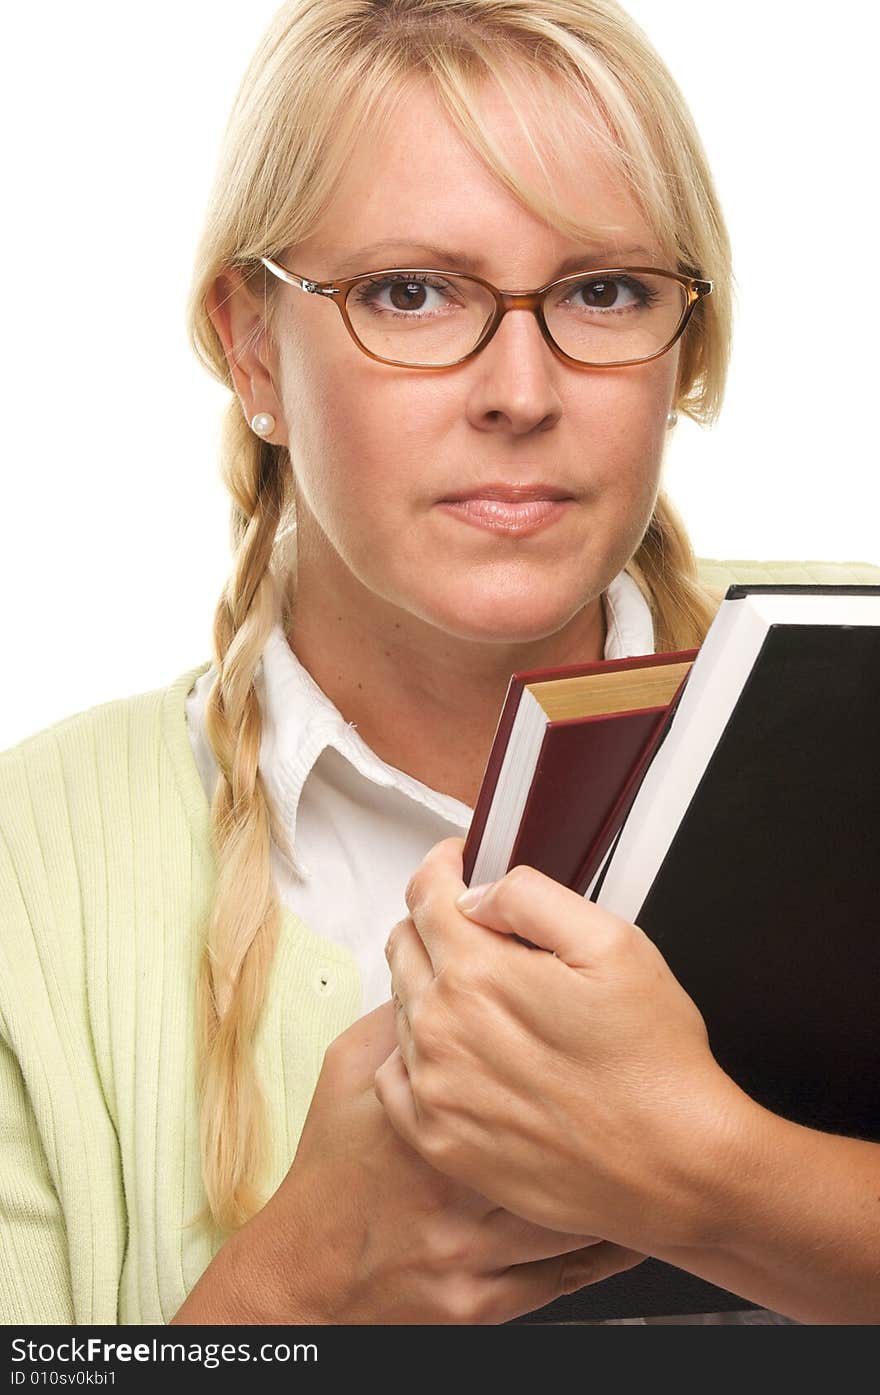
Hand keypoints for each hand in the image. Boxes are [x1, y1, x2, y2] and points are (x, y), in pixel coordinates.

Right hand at [224, 1000, 644, 1323]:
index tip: (581, 1019)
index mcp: (420, 1114)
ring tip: (645, 1149)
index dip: (550, 1031)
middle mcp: (445, 1183)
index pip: (501, 1055)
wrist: (309, 1272)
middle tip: (634, 1085)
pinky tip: (630, 1222)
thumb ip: (399, 1018)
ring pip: (569, 1207)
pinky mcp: (480, 1299)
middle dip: (596, 1105)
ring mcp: (465, 1247)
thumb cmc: (331, 1169)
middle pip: (551, 1129)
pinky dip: (605, 1247)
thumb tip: (450, 968)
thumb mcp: (345, 1073)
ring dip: (614, 1179)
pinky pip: (563, 1272)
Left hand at [375, 838, 745, 1255]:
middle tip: (479, 929)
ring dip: (431, 987)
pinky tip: (463, 1053)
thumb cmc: (654, 1061)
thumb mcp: (613, 944)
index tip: (457, 864)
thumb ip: (531, 898)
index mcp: (476, 974)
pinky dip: (418, 1053)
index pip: (425, 896)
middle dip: (435, 923)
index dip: (441, 868)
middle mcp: (441, 1030)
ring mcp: (434, 1091)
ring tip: (489, 995)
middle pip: (405, 947)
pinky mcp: (440, 1141)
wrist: (674, 1168)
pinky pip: (397, 1077)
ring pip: (402, 1008)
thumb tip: (477, 894)